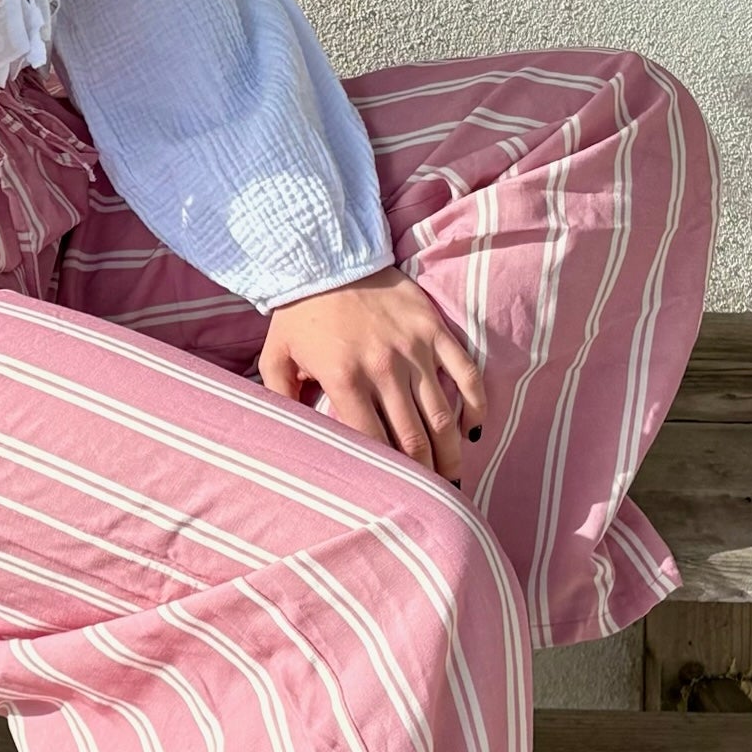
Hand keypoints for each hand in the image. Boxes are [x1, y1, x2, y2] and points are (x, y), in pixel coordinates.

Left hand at [259, 266, 486, 481]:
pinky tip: (475, 430)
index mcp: (343, 378)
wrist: (327, 256)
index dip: (386, 473)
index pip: (371, 440)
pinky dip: (475, 405)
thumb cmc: (298, 311)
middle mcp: (382, 367)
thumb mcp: (275, 356)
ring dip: (451, 451)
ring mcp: (413, 348)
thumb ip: (280, 398)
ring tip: (453, 476)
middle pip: (413, 437)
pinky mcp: (433, 329)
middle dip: (424, 473)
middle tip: (432, 496)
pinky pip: (465, 373)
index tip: (394, 493)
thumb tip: (291, 438)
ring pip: (442, 414)